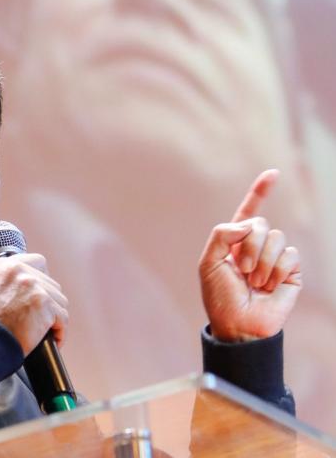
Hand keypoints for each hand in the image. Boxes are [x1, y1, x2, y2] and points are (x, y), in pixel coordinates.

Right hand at [0, 253, 68, 355]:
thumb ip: (8, 281)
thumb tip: (30, 287)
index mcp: (4, 265)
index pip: (37, 262)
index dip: (42, 281)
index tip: (40, 295)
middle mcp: (19, 270)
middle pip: (51, 284)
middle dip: (49, 303)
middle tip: (40, 319)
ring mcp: (33, 285)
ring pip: (59, 301)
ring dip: (55, 318)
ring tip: (45, 331)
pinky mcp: (44, 303)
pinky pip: (63, 318)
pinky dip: (60, 332)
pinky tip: (52, 339)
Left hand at [198, 169, 300, 341]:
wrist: (238, 324)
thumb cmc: (220, 297)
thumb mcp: (208, 263)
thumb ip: (221, 235)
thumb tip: (248, 224)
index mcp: (235, 242)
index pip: (248, 211)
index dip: (260, 192)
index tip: (274, 174)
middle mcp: (256, 246)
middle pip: (260, 224)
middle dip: (249, 246)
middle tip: (242, 271)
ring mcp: (274, 258)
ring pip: (276, 238)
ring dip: (262, 262)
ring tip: (254, 282)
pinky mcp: (291, 271)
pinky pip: (290, 255)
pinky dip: (277, 271)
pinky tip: (270, 287)